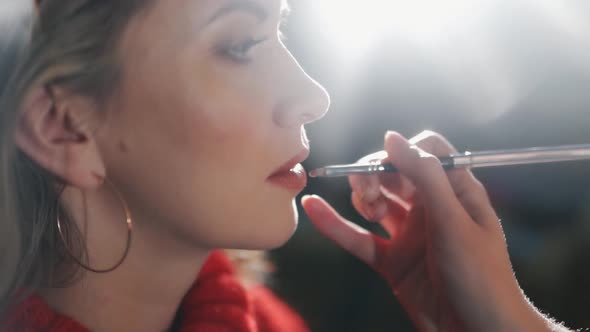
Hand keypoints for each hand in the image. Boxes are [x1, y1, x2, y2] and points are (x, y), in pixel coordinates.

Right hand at [302, 131, 548, 331]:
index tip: (386, 165)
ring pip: (375, 202)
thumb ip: (425, 177)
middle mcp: (431, 208)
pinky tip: (313, 209)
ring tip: (366, 208)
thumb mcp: (454, 221)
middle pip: (394, 173)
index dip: (403, 152)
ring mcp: (410, 235)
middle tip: (369, 192)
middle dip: (375, 175)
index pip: (427, 152)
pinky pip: (359, 238)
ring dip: (362, 197)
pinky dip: (336, 225)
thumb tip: (392, 137)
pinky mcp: (392, 261)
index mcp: (456, 191)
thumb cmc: (481, 277)